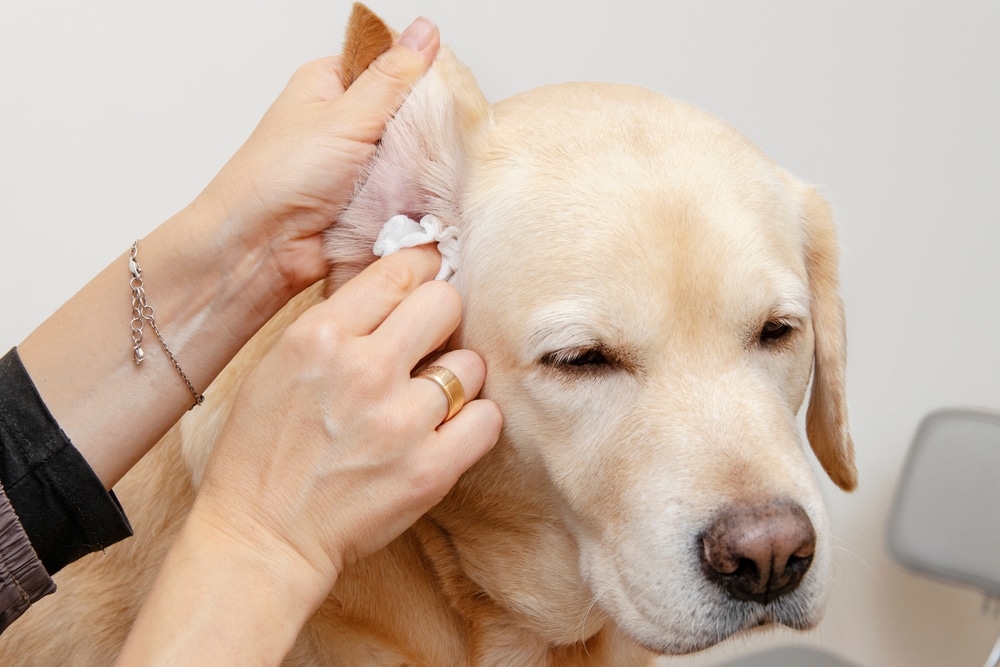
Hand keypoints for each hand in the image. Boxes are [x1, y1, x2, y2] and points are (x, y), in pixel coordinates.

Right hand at [191, 246, 502, 592]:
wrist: (263, 534)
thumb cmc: (263, 450)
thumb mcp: (280, 363)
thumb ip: (337, 323)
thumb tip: (397, 288)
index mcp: (319, 337)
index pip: (400, 272)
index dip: (422, 269)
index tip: (430, 277)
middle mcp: (363, 370)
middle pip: (446, 303)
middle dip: (442, 317)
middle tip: (431, 339)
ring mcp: (400, 422)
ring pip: (471, 365)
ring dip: (456, 378)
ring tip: (428, 399)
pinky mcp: (428, 469)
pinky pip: (487, 419)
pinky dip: (473, 422)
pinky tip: (447, 430)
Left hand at [192, 17, 439, 294]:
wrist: (261, 248)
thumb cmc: (280, 177)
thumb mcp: (345, 116)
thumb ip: (392, 77)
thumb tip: (424, 31)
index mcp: (330, 85)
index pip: (391, 65)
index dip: (421, 77)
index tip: (447, 91)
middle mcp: (343, 122)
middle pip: (407, 113)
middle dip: (425, 129)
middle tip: (437, 140)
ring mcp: (357, 164)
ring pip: (411, 156)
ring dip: (420, 169)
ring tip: (428, 175)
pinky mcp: (367, 202)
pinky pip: (405, 193)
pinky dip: (414, 198)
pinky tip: (424, 200)